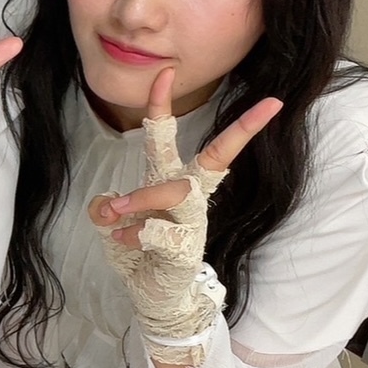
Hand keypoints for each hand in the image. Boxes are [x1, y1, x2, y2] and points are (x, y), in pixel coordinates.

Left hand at [89, 69, 280, 365]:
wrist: (154, 296)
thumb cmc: (138, 252)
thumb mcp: (113, 224)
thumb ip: (107, 208)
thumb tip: (106, 203)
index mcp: (171, 181)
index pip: (169, 136)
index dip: (164, 104)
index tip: (166, 71)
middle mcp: (189, 197)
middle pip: (213, 156)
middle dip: (238, 131)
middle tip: (261, 105)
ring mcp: (192, 223)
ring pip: (177, 191)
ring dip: (141, 196)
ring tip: (115, 212)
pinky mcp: (186, 250)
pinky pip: (160, 232)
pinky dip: (135, 232)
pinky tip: (121, 239)